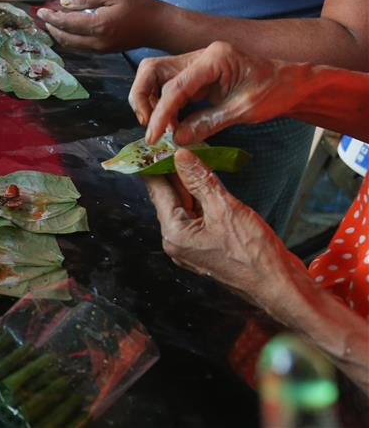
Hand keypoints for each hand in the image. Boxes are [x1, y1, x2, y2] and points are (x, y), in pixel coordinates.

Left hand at [36, 0, 167, 53]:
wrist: (158, 26)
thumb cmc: (139, 5)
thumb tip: (66, 3)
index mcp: (98, 26)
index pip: (66, 23)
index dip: (51, 17)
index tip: (41, 11)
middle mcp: (96, 42)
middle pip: (65, 38)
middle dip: (52, 27)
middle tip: (44, 16)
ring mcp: (100, 49)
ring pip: (71, 45)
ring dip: (59, 34)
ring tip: (52, 22)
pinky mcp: (104, 51)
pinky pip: (80, 47)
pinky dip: (70, 38)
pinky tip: (68, 29)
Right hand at [129, 41, 301, 144]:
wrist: (290, 83)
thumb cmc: (274, 92)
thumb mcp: (244, 111)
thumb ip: (208, 123)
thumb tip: (177, 139)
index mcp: (214, 58)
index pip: (175, 87)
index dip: (161, 114)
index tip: (153, 137)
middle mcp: (199, 56)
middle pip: (152, 71)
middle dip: (142, 98)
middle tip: (149, 127)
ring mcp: (194, 64)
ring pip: (154, 77)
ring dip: (149, 102)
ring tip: (160, 129)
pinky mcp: (194, 75)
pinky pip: (167, 87)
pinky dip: (163, 105)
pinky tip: (171, 124)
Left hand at [143, 149, 294, 304]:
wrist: (278, 285)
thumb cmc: (253, 255)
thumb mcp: (225, 208)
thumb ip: (200, 180)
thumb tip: (181, 157)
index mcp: (174, 234)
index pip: (158, 192)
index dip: (156, 166)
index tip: (154, 148)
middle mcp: (177, 241)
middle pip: (168, 199)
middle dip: (172, 173)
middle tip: (174, 147)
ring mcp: (192, 245)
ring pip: (184, 206)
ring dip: (187, 184)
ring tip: (190, 158)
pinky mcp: (207, 246)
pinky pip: (197, 216)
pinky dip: (200, 198)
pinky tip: (205, 182)